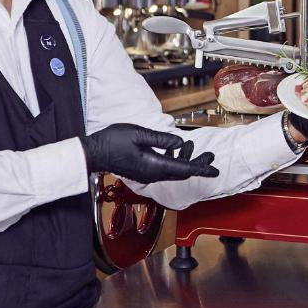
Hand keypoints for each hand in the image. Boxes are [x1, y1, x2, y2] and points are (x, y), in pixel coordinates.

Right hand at [80, 124, 219, 183]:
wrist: (93, 153)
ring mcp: (147, 174)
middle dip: (198, 164)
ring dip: (186, 160)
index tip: (214, 168)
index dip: (201, 168)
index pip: (184, 169)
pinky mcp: (143, 171)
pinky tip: (175, 148)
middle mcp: (152, 173)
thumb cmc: (112, 142)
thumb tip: (179, 142)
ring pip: (174, 170)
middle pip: (182, 172)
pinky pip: (165, 168)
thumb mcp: (139, 134)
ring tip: (194, 147)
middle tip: (210, 156)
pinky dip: (174, 159)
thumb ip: (161, 138)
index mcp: (153, 165)